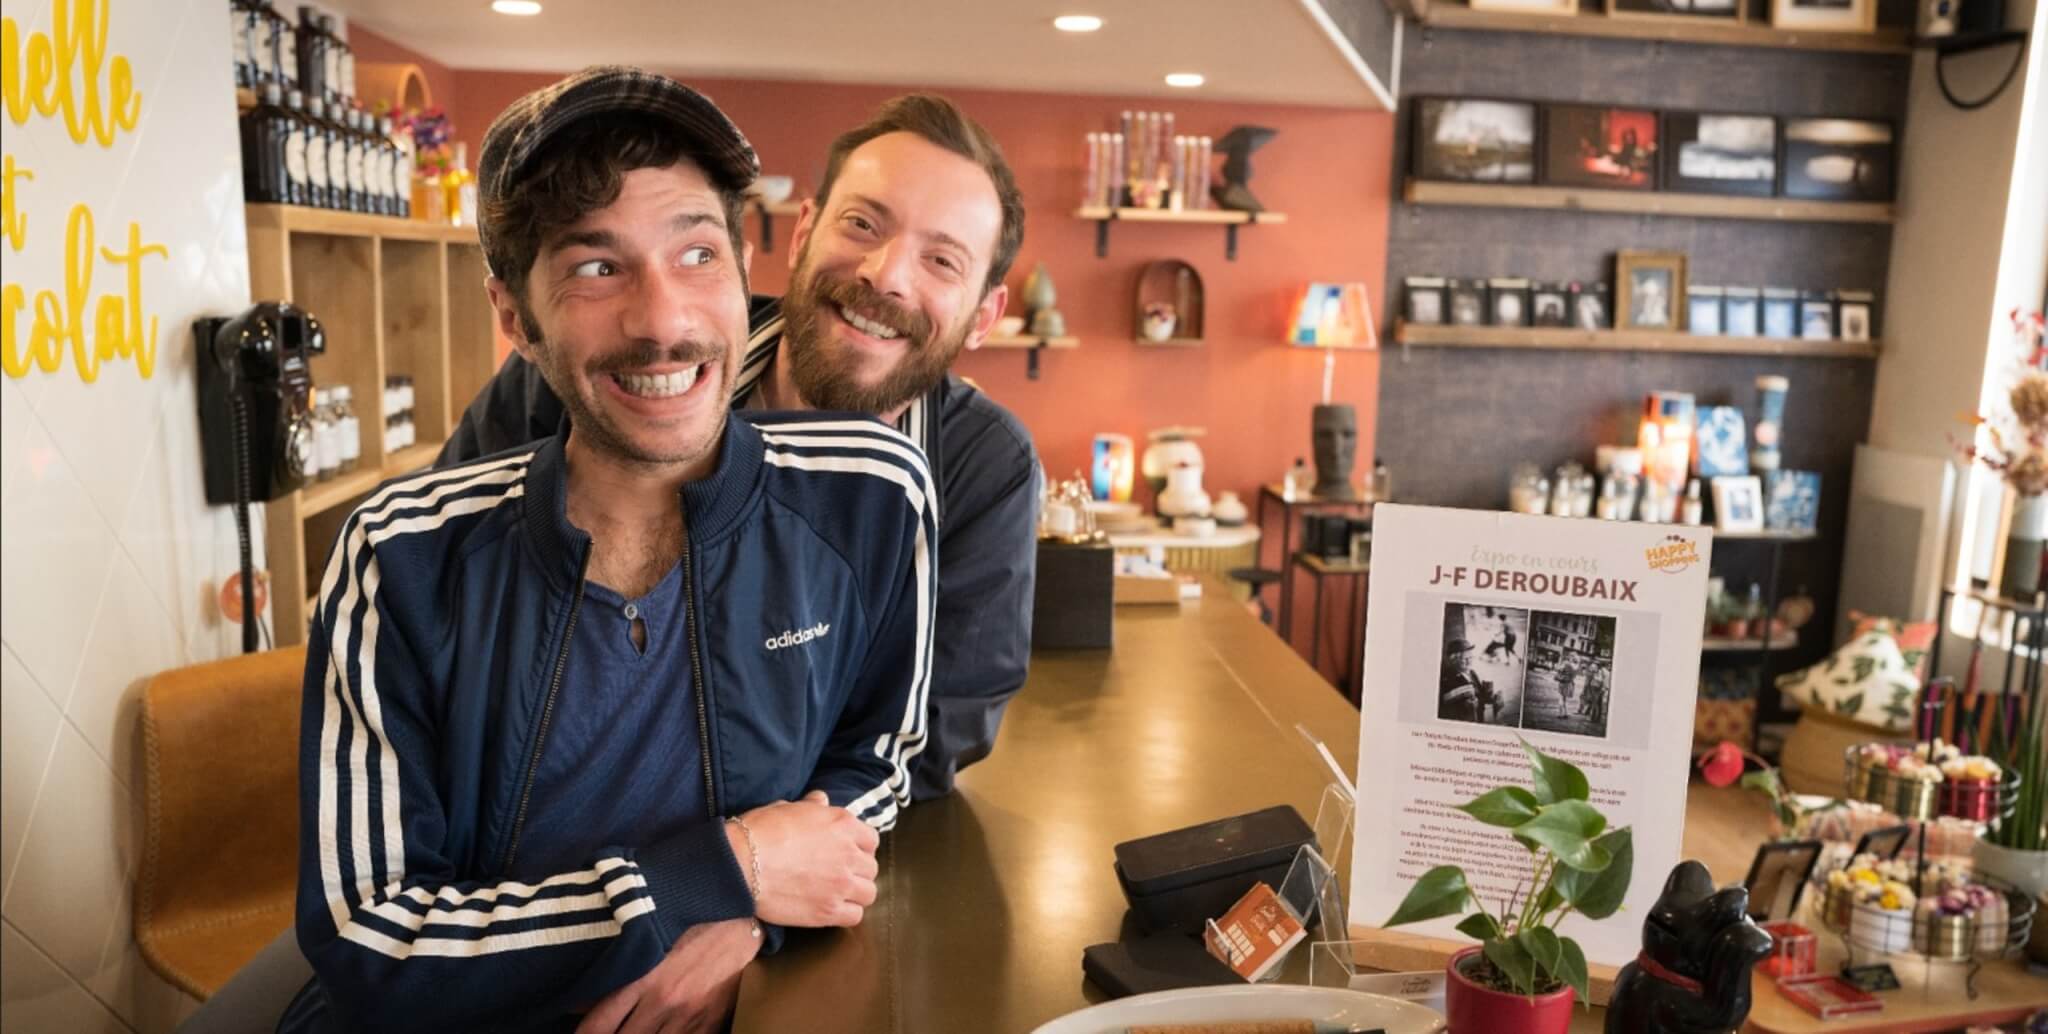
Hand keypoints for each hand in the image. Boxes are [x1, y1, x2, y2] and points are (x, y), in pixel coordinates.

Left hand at [573, 918, 758, 1033]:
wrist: (743, 916)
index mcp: (643, 978)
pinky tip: (661, 1031)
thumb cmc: (691, 918)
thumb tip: (583, 998)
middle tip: (606, 1032)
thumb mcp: (649, 936)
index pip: (599, 1024)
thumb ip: (618, 968)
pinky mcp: (710, 1022)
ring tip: (638, 1029)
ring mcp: (688, 1016)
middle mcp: (663, 1001)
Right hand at [731, 790, 878, 926]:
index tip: (846, 853)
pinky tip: (831, 908)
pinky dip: (846, 913)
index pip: (871, 839)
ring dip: (856, 893)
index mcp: (842, 824)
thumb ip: (811, 806)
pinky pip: (855, 916)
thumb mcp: (787, 808)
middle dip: (857, 871)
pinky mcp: (829, 911)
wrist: (741, 864)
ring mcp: (841, 884)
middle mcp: (849, 853)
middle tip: (838, 874)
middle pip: (870, 867)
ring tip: (837, 893)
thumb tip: (820, 800)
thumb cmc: (759, 832)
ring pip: (869, 893)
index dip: (859, 847)